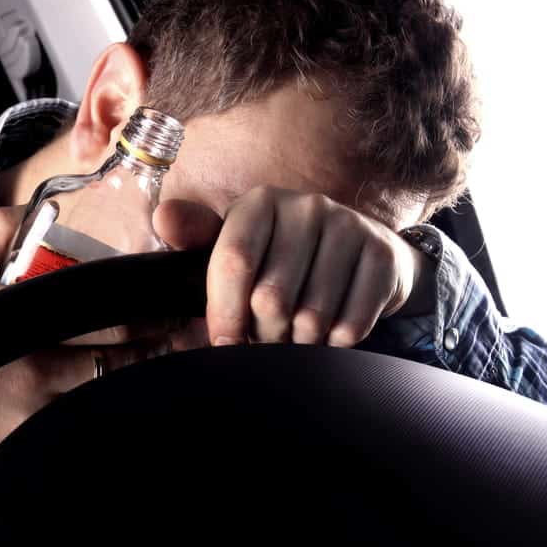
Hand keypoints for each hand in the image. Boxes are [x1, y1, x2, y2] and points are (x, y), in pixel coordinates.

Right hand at [0, 207, 186, 483]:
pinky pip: (88, 425)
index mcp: (23, 325)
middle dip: (154, 342)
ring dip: (135, 377)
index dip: (147, 311)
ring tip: (147, 359)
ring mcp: (42, 417)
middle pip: (124, 359)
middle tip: (169, 329)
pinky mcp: (35, 446)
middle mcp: (41, 373)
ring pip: (112, 394)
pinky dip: (106, 409)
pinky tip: (112, 397)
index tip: (164, 302)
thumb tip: (28, 211)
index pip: (110, 317)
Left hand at [154, 187, 436, 347]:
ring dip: (300, 343)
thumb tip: (164, 218)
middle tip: (269, 337)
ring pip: (311, 317)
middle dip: (264, 334)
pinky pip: (350, 325)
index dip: (224, 313)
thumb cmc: (285, 257)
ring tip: (298, 336)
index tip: (225, 344)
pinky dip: (335, 344)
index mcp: (261, 202)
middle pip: (270, 298)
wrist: (365, 254)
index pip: (233, 261)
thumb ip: (197, 237)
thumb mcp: (239, 244)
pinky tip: (331, 333)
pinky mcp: (382, 256)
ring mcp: (350, 227)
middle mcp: (307, 206)